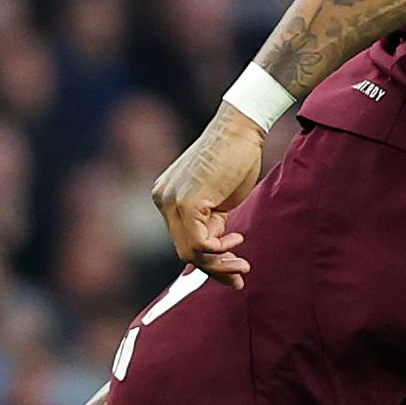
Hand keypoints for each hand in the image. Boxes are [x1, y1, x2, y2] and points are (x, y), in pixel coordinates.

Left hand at [152, 109, 266, 286]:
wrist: (240, 127)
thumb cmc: (235, 157)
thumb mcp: (219, 198)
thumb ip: (211, 222)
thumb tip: (215, 253)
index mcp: (166, 197)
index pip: (183, 240)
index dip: (209, 261)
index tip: (234, 271)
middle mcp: (162, 199)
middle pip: (185, 250)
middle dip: (215, 268)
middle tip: (239, 277)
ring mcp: (171, 201)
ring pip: (191, 251)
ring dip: (219, 264)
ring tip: (243, 264)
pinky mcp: (187, 202)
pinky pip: (199, 243)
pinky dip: (219, 250)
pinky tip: (236, 240)